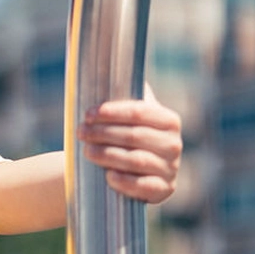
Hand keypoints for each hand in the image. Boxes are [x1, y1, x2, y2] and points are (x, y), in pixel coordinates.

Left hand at [77, 85, 181, 203]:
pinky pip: (145, 187)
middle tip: (80, 131)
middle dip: (104, 132)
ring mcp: (170, 169)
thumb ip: (123, 94)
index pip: (140, 112)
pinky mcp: (164, 190)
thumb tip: (106, 63)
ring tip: (86, 151)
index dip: (112, 112)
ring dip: (108, 155)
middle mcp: (174, 144)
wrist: (129, 172)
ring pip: (137, 160)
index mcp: (169, 120)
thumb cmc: (123, 137)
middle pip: (136, 136)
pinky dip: (125, 181)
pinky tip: (108, 176)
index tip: (88, 113)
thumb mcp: (127, 117)